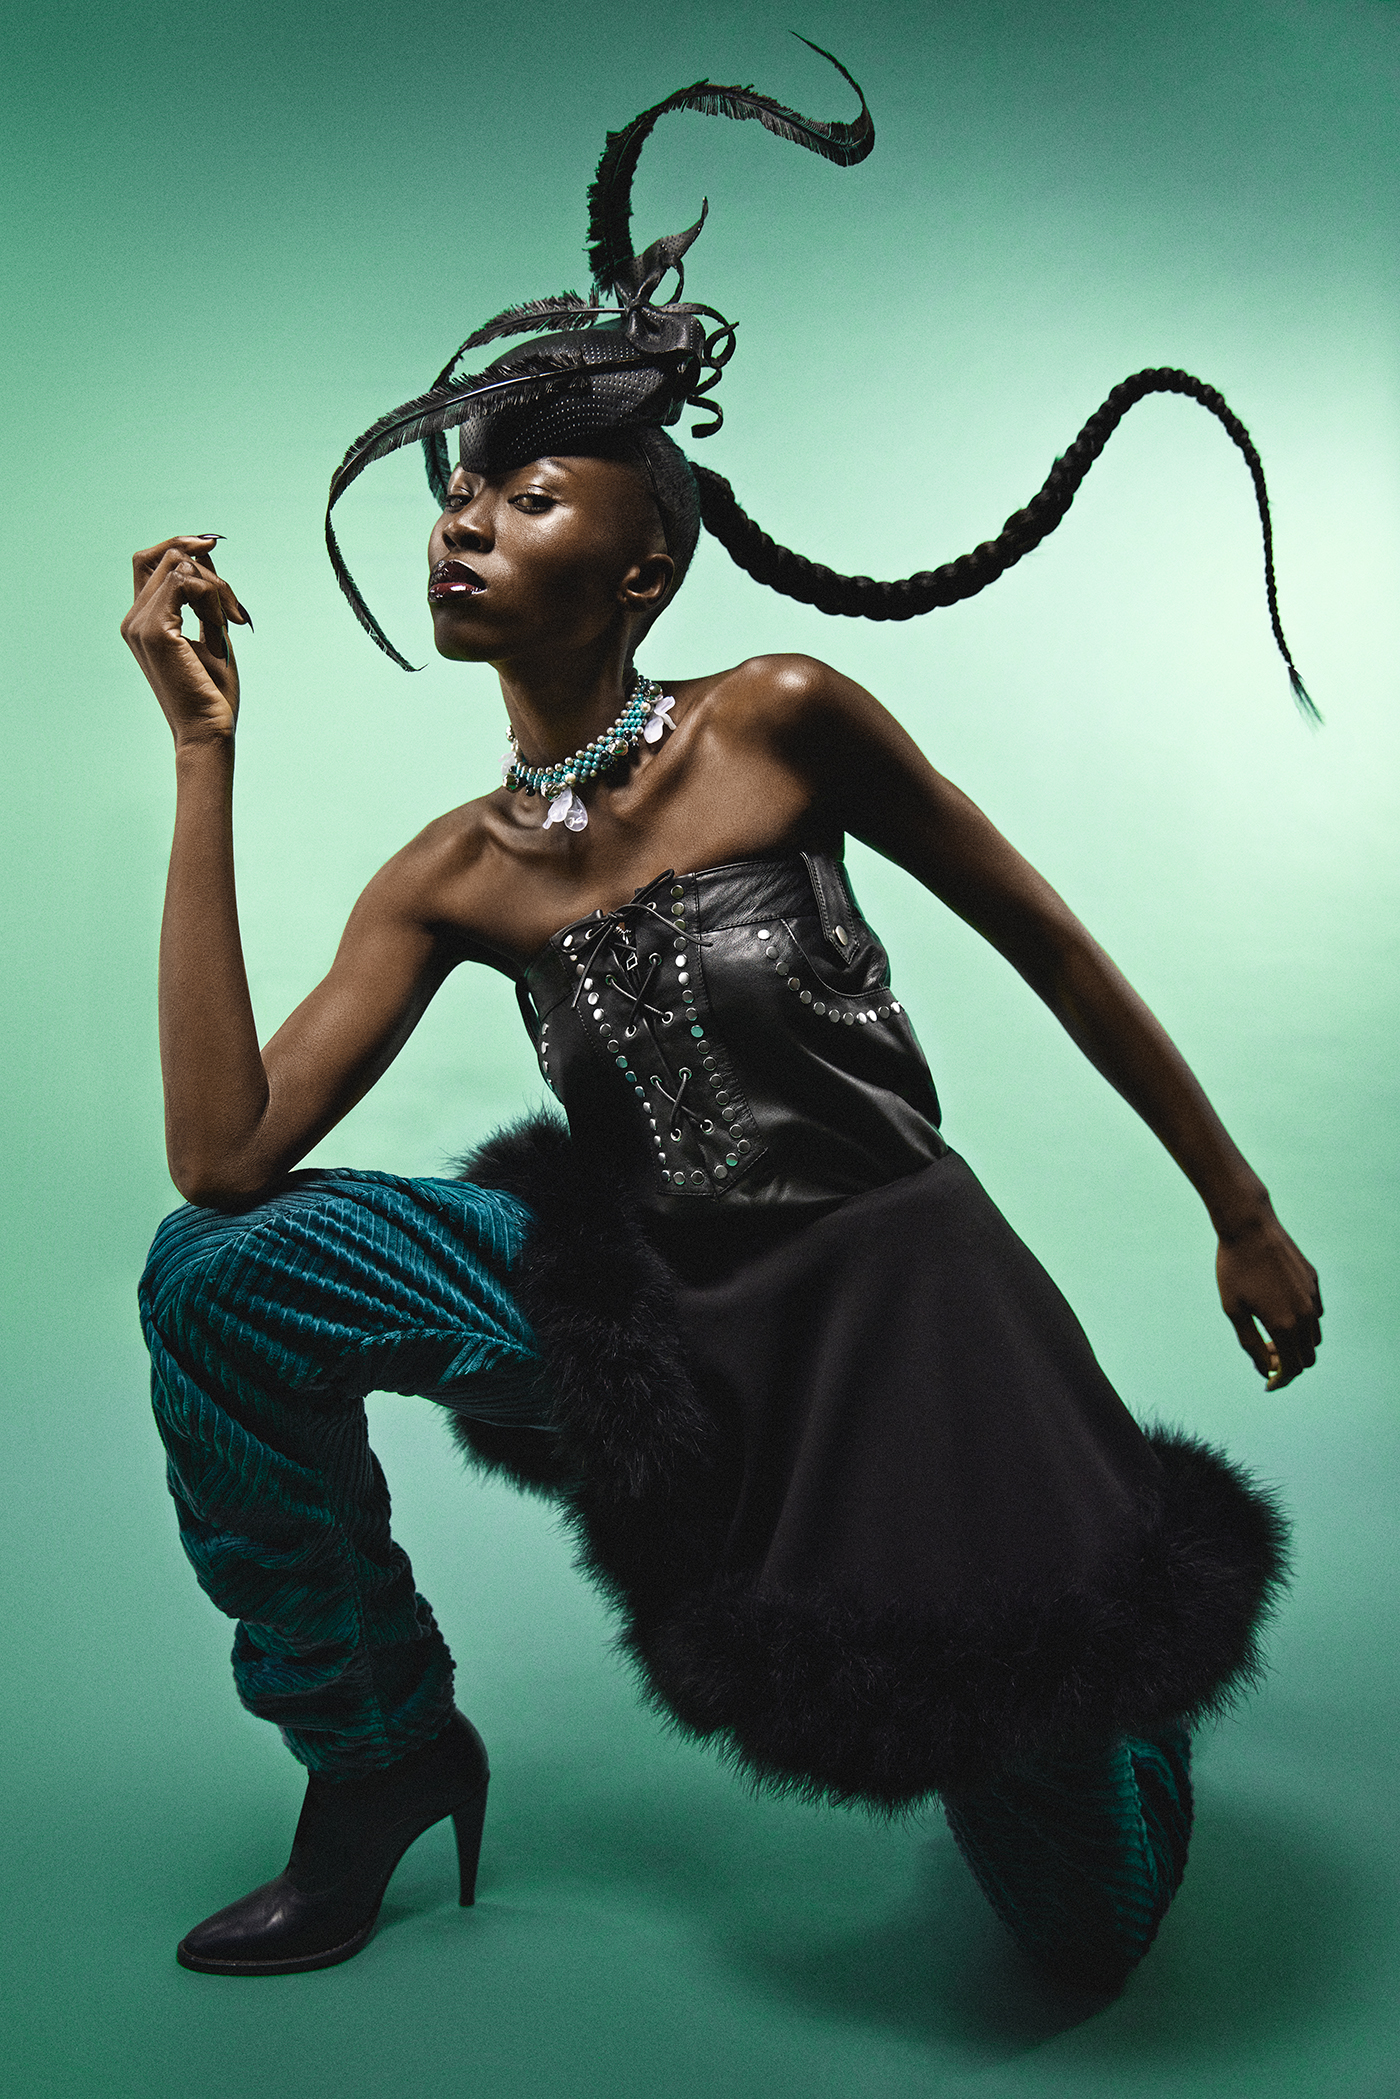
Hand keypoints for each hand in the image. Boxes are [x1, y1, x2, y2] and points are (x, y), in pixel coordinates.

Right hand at [121, 535, 251, 743]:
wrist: (208, 730)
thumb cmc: (212, 692)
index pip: (151, 561)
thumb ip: (204, 595)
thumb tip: (205, 551)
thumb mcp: (211, 630)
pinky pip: (185, 582)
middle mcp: (133, 619)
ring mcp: (139, 623)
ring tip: (229, 625)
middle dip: (212, 573)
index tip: (212, 544)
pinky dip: (212, 598)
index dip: (179, 544)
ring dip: (216, 590)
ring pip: (179, 565)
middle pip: (169, 557)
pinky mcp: (153, 630)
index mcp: (142, 621)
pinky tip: (221, 627)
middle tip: (235, 611)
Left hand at [1216, 1208, 1322, 1389]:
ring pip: (1314, 1336)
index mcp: (1285, 1325)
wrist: (1249, 1227)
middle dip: (1289, 1364)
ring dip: (1297, 1344)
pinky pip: (1315, 1313)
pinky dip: (1302, 1323)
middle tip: (1265, 1355)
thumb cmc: (1234, 1269)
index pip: (1293, 1369)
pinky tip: (1279, 1311)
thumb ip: (1251, 1345)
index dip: (1280, 1380)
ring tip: (1269, 1334)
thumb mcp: (1234, 1311)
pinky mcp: (1314, 1282)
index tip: (1267, 1382)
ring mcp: (1313, 1296)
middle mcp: (1306, 1314)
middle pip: (1308, 1357)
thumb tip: (1266, 1370)